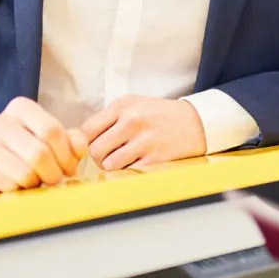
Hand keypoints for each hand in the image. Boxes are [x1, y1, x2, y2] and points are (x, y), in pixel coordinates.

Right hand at [0, 97, 88, 195]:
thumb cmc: (22, 154)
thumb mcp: (48, 142)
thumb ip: (69, 141)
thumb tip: (80, 147)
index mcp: (20, 108)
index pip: (51, 130)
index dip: (67, 155)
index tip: (69, 167)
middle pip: (40, 153)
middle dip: (54, 173)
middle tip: (54, 180)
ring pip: (25, 173)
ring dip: (36, 184)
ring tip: (33, 182)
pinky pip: (10, 186)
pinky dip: (19, 192)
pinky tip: (15, 186)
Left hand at [81, 96, 206, 170]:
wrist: (196, 122)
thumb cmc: (160, 115)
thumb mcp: (134, 105)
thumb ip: (109, 118)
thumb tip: (82, 139)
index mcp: (122, 105)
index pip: (87, 130)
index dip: (85, 143)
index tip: (92, 147)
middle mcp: (131, 121)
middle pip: (95, 150)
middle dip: (98, 158)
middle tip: (108, 157)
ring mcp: (144, 141)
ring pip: (109, 164)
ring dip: (113, 167)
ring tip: (123, 161)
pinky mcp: (156, 158)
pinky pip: (128, 172)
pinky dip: (129, 172)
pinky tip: (137, 164)